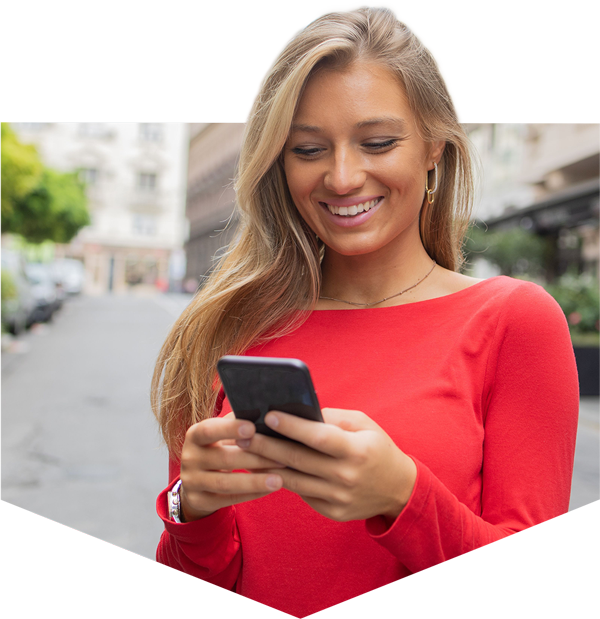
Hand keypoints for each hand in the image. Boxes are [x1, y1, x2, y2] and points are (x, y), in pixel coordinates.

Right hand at [179, 412, 285, 521]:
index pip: (209, 430)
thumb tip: (265, 411)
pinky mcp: (199, 500)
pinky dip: (250, 495)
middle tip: (282, 457)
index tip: (253, 427)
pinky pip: (228, 499)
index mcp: (194, 435)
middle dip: (255, 458)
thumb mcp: (220, 433)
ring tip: (279, 480)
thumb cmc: (218, 447)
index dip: (230, 429)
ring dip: (254, 481)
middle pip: (223, 458)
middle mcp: (189, 457)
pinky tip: (268, 490)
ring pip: (226, 483)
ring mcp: (191, 481)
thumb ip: (237, 423)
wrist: (196, 478)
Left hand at [237, 408, 416, 522]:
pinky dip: (283, 480)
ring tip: (246, 451)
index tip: (268, 415)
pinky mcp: (333, 512)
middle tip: (243, 434)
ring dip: (267, 465)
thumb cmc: (377, 448)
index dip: (292, 426)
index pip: (319, 437)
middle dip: (268, 445)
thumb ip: (333, 418)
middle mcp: (347, 477)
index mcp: (358, 451)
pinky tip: (265, 468)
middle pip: (299, 460)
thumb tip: (299, 412)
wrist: (398, 490)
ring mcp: (339, 498)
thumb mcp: (364, 425)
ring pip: (295, 480)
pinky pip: (302, 494)